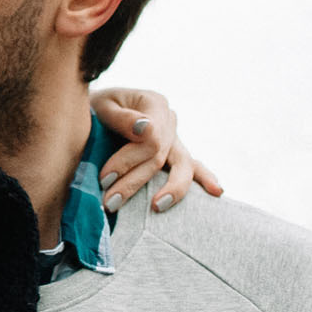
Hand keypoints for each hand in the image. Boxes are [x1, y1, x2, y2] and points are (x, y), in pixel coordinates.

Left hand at [89, 87, 223, 214]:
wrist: (97, 109)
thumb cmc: (94, 107)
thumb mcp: (101, 105)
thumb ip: (122, 117)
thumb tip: (146, 129)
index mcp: (154, 104)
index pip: (150, 139)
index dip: (127, 161)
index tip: (105, 178)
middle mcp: (169, 120)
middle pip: (160, 155)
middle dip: (135, 181)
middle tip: (111, 201)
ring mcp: (175, 137)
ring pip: (182, 165)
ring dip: (170, 189)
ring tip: (157, 207)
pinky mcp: (174, 152)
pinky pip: (192, 166)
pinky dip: (204, 177)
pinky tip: (217, 191)